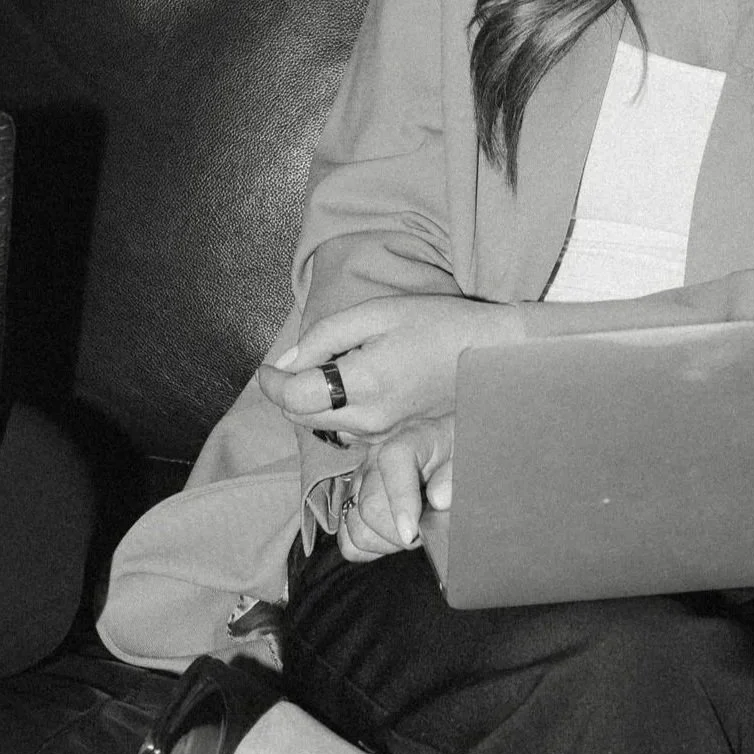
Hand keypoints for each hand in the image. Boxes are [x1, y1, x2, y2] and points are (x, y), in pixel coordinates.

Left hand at [260, 295, 524, 443]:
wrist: (488, 354)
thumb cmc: (435, 324)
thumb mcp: (375, 313)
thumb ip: (324, 337)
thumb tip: (287, 363)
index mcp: (363, 384)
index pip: (293, 396)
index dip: (271, 383)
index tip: (266, 369)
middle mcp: (369, 419)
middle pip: (302, 417)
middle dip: (288, 394)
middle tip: (294, 365)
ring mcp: (382, 434)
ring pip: (322, 428)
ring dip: (311, 404)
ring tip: (327, 371)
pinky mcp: (392, 439)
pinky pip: (348, 432)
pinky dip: (335, 413)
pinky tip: (350, 388)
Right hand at [334, 419, 453, 563]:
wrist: (450, 459)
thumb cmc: (460, 461)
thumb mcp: (468, 461)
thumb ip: (456, 476)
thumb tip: (439, 498)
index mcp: (411, 439)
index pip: (394, 461)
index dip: (400, 500)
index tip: (412, 533)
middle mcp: (377, 457)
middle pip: (370, 506)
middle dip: (397, 534)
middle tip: (425, 536)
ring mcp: (360, 481)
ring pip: (356, 527)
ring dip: (385, 542)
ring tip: (411, 535)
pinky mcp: (353, 503)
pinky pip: (347, 539)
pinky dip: (369, 547)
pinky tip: (392, 541)